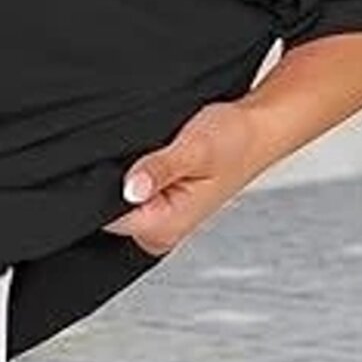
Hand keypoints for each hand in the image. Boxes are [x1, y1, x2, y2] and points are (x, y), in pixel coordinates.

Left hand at [100, 99, 265, 256]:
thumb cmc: (235, 139)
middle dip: (116, 179)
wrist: (257, 129)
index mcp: (167, 228)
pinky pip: (131, 195)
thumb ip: (159, 169)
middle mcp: (162, 232)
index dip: (104, 185)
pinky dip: (137, 175)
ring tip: (160, 155)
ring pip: (118, 200)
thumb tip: (130, 188)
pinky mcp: (162, 207)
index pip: (106, 218)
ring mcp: (162, 222)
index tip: (125, 161)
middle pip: (108, 210)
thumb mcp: (194, 148)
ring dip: (128, 175)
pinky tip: (159, 160)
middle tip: (150, 153)